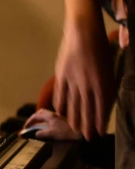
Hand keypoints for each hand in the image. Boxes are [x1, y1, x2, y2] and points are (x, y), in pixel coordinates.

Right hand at [23, 109, 81, 140]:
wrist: (82, 133)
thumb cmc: (67, 133)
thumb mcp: (52, 134)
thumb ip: (42, 134)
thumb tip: (36, 134)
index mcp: (50, 116)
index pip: (35, 116)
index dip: (28, 122)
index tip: (25, 128)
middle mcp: (54, 114)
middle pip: (41, 112)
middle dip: (34, 118)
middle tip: (30, 125)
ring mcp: (59, 116)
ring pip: (46, 114)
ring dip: (40, 119)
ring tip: (38, 126)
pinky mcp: (63, 119)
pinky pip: (51, 117)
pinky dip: (46, 120)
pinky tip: (48, 126)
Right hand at [53, 16, 114, 139]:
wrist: (83, 31)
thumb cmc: (100, 45)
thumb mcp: (108, 65)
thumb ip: (105, 83)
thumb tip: (103, 99)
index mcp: (103, 81)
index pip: (102, 106)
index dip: (100, 121)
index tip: (99, 132)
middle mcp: (87, 84)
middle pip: (87, 109)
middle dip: (87, 125)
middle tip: (86, 137)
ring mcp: (73, 80)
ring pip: (73, 104)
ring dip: (74, 118)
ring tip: (74, 129)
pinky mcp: (61, 76)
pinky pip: (60, 94)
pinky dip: (61, 105)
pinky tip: (61, 113)